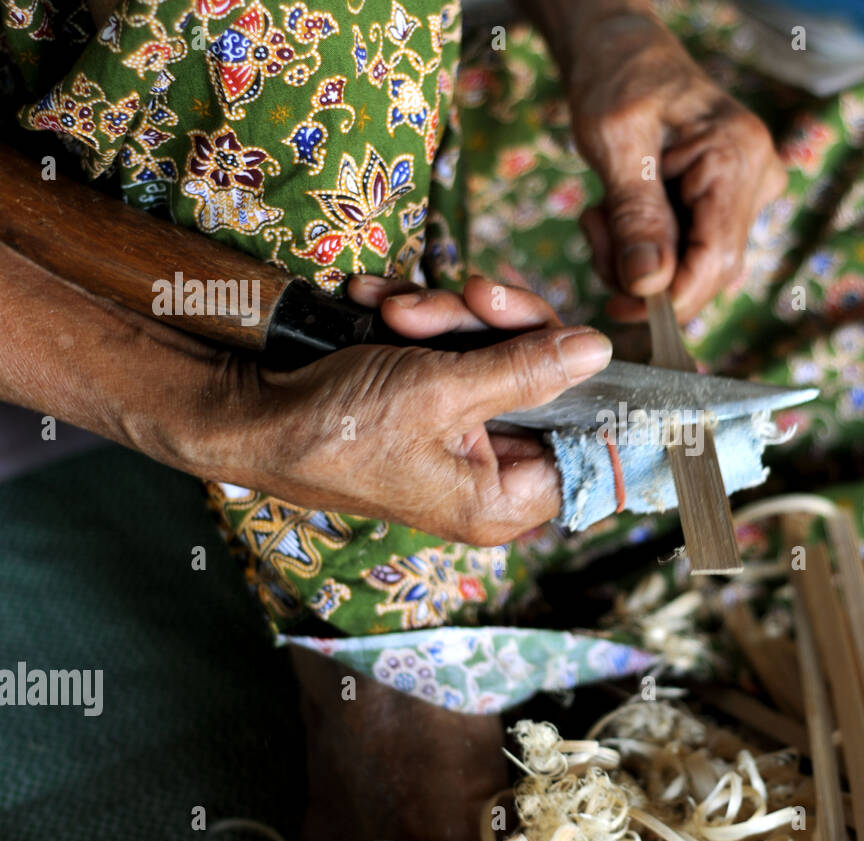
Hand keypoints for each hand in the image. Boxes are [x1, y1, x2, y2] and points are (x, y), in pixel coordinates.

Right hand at [218, 275, 610, 545]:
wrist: (245, 410)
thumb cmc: (334, 427)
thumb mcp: (440, 392)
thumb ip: (525, 369)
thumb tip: (598, 351)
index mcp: (501, 498)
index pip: (583, 447)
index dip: (586, 389)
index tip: (578, 336)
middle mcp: (487, 471)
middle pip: (540, 381)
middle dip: (494, 327)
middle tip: (466, 297)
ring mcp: (457, 432)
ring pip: (493, 351)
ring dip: (444, 315)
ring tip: (393, 308)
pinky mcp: (428, 397)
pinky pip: (449, 346)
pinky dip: (415, 318)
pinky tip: (375, 303)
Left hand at [564, 10, 785, 321]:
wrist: (622, 49)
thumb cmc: (617, 78)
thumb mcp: (614, 142)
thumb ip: (634, 215)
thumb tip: (649, 285)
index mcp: (737, 157)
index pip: (717, 259)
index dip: (671, 298)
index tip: (619, 306)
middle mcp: (757, 178)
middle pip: (708, 269)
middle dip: (645, 274)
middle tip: (594, 229)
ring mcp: (746, 193)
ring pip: (694, 267)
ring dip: (637, 260)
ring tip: (599, 212)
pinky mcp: (726, 204)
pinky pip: (688, 252)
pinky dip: (645, 248)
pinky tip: (617, 213)